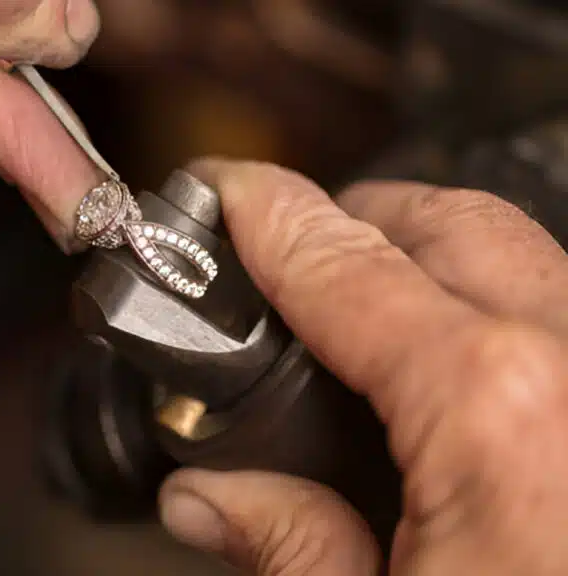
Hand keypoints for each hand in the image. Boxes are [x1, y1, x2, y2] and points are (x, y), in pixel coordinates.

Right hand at [158, 158, 567, 574]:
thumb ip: (291, 548)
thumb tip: (208, 498)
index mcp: (499, 414)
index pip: (346, 264)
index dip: (264, 213)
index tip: (225, 190)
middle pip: (447, 225)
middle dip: (352, 218)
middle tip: (280, 257)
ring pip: (518, 261)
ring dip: (425, 265)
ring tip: (351, 317)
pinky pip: (555, 318)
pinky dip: (489, 317)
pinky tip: (439, 374)